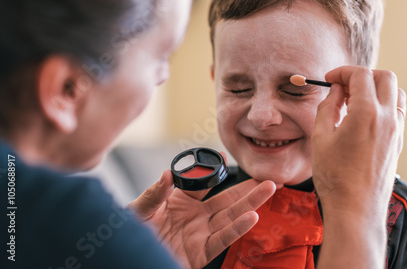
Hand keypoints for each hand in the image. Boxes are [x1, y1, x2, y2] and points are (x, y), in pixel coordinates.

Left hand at [128, 170, 275, 268]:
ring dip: (251, 203)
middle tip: (265, 176)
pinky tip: (252, 216)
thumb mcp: (138, 212)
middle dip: (247, 188)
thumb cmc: (131, 237)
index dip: (214, 170)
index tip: (225, 156)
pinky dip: (238, 229)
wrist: (129, 260)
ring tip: (269, 189)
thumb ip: (153, 195)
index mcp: (180, 202)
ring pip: (231, 216)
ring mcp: (201, 234)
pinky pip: (223, 239)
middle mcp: (195, 216)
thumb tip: (167, 174)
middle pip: (226, 199)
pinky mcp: (202, 253)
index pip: (203, 183)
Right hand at [311, 66, 405, 268]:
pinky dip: (383, 104)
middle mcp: (387, 118)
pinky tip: (364, 117)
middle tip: (343, 86)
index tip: (330, 80)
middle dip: (362, 75)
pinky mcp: (399, 142)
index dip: (342, 72)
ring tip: (355, 101)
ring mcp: (397, 130)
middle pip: (385, 77)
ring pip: (396, 93)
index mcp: (366, 113)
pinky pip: (397, 111)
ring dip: (377, 88)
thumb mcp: (321, 137)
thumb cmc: (334, 177)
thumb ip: (328, 107)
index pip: (360, 75)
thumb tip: (336, 91)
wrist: (356, 210)